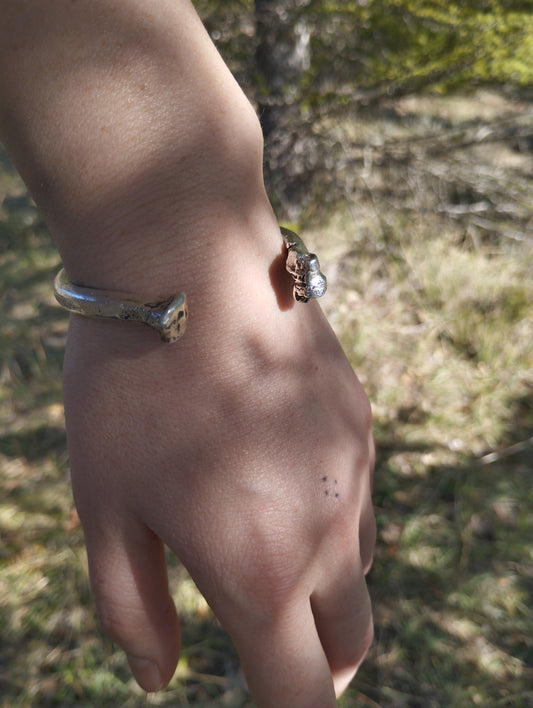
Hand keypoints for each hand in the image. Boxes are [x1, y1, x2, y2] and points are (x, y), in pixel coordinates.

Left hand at [62, 244, 374, 707]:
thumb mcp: (105, 503)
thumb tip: (159, 677)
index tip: (260, 697)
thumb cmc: (130, 384)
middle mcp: (329, 530)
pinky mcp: (359, 420)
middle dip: (315, 663)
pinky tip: (280, 470)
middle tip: (268, 643)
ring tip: (267, 546)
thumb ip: (132, 607)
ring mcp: (355, 470)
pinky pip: (359, 497)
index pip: (300, 694)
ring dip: (324, 584)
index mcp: (261, 570)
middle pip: (350, 642)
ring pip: (360, 568)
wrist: (188, 260)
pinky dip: (329, 516)